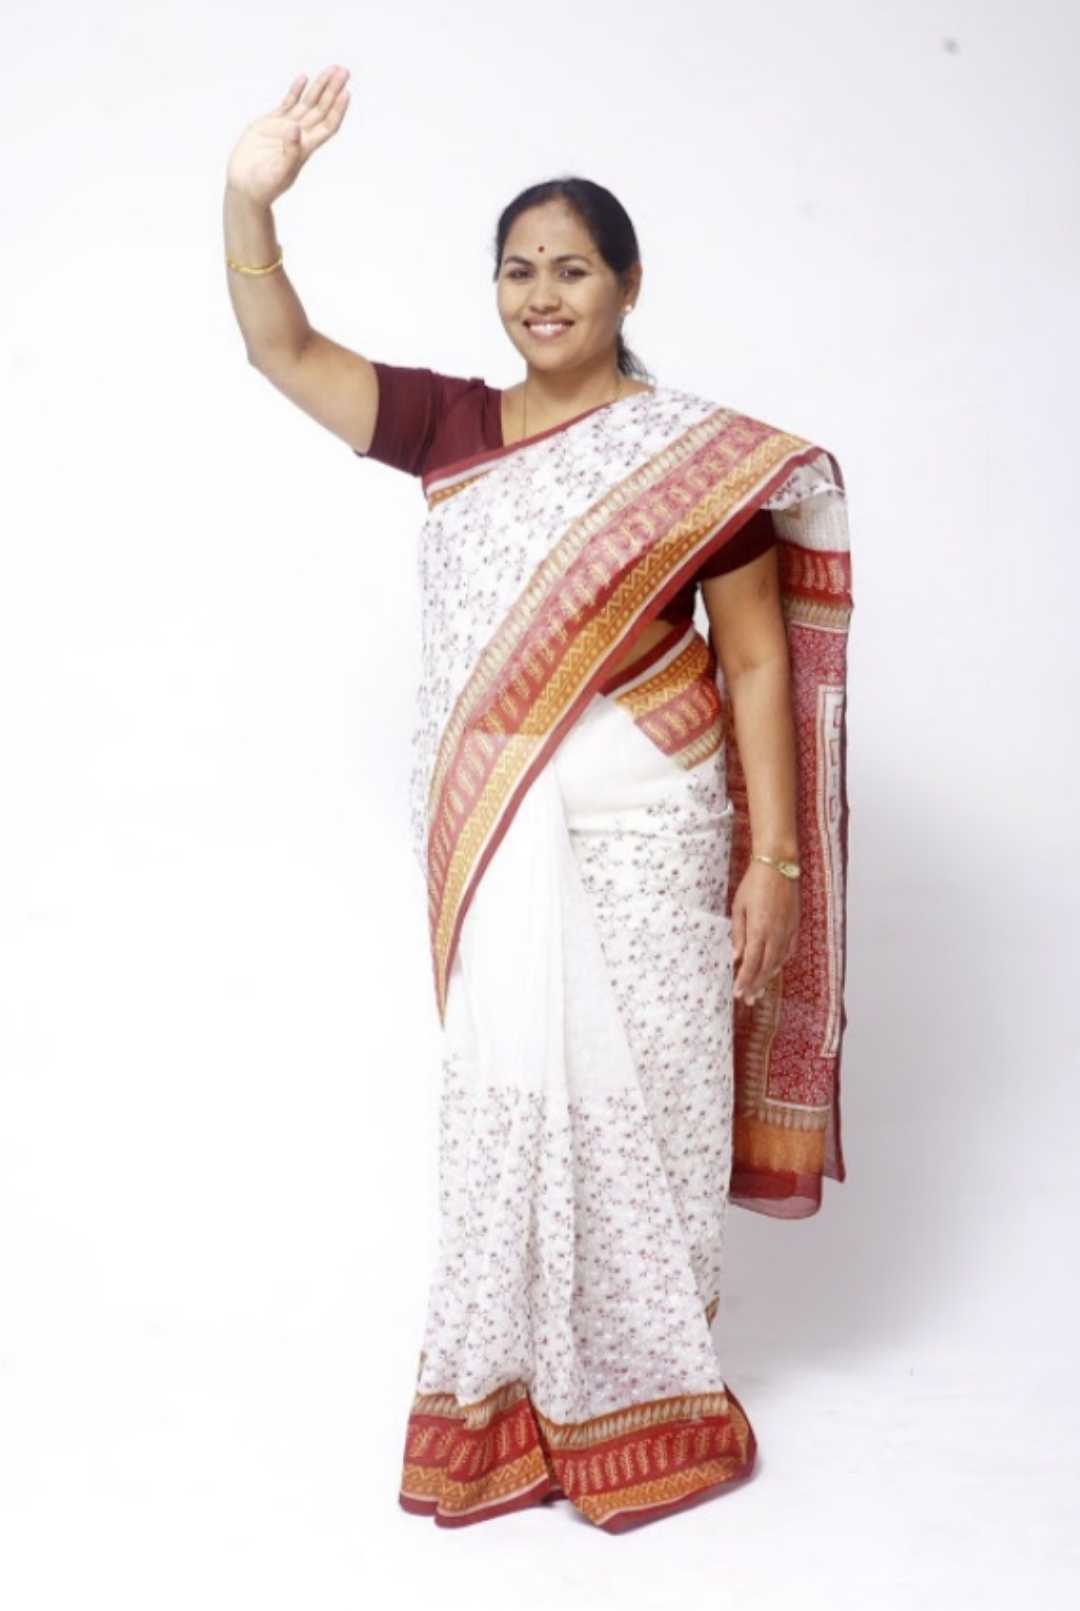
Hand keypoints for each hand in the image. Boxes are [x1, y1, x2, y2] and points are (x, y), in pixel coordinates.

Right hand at [225, 65, 351, 208]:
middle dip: (333, 90)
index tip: (346, 92)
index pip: (327, 125)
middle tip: (344, 71)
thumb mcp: (279, 171)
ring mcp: (286, 128)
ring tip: (332, 69)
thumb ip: (290, 151)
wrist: (245, 186)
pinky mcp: (271, 124)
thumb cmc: (264, 186)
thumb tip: (296, 129)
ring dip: (319, 87)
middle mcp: (300, 135)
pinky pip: (288, 104)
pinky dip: (296, 91)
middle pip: (321, 109)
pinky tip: (304, 78)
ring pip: (308, 103)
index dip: (338, 109)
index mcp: (306, 147)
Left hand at [731, 860, 799, 1005]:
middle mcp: (776, 933)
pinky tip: (774, 969)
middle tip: (748, 1000)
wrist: (778, 865)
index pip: (752, 962)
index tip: (738, 993)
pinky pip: (788, 950)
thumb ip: (739, 934)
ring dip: (768, 977)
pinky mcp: (795, 925)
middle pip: (766, 967)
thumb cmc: (754, 884)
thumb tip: (736, 957)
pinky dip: (781, 962)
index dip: (745, 980)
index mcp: (760, 929)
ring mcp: (788, 930)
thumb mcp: (739, 907)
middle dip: (756, 985)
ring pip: (778, 961)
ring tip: (759, 991)